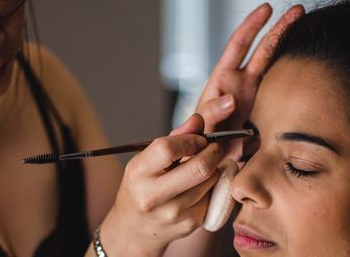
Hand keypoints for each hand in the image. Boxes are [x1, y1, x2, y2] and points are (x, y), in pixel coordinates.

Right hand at [99, 114, 222, 256]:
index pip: (168, 148)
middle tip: (213, 146)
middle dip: (213, 151)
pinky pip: (212, 196)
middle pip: (199, 167)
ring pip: (211, 180)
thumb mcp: (147, 159)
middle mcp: (153, 196)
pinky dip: (212, 185)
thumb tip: (199, 119)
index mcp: (138, 173)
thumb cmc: (142, 186)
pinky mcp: (190, 224)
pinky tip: (201, 184)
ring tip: (204, 164)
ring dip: (214, 167)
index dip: (191, 139)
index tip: (199, 138)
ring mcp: (173, 214)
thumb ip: (175, 137)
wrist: (135, 229)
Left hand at [196, 3, 303, 135]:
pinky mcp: (266, 116)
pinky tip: (312, 73)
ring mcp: (255, 99)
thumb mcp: (197, 129)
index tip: (267, 8)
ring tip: (310, 34)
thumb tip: (229, 99)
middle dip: (280, 28)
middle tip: (299, 10)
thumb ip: (209, 115)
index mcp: (222, 81)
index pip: (238, 46)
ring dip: (291, 52)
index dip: (251, 26)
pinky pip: (283, 96)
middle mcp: (241, 86)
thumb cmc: (194, 148)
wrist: (205, 171)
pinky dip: (297, 83)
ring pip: (276, 69)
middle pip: (263, 50)